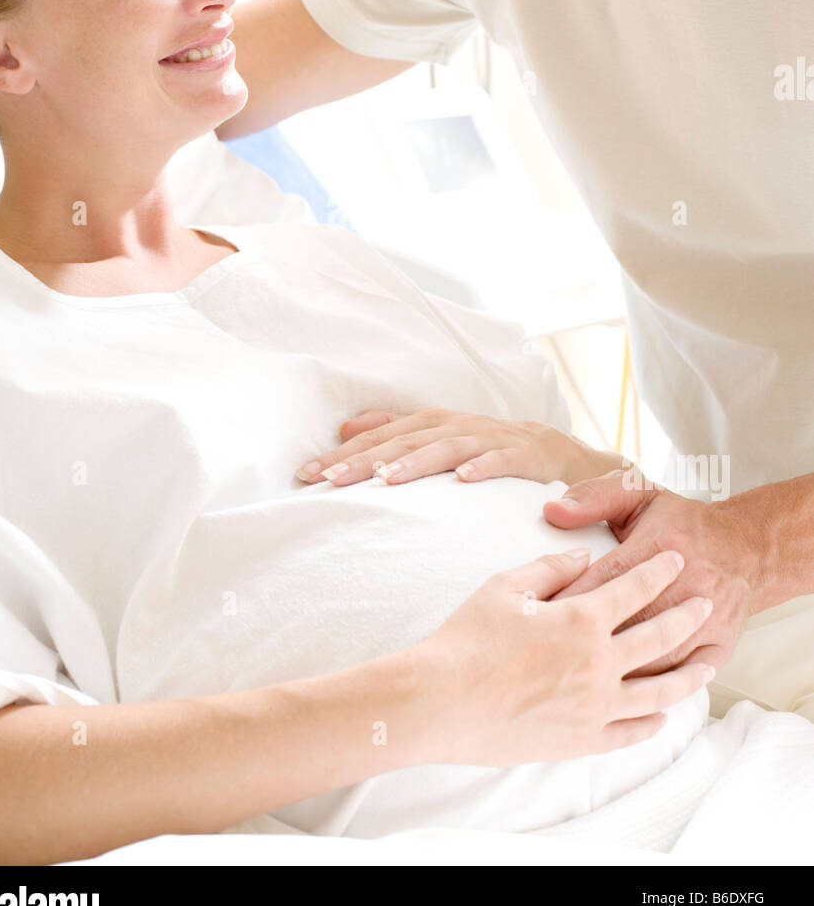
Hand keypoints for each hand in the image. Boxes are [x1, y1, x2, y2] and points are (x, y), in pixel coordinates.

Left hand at [295, 407, 622, 487]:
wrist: (596, 472)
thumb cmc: (516, 462)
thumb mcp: (458, 447)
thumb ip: (407, 437)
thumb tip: (345, 429)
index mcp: (452, 425)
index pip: (391, 432)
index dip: (350, 450)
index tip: (308, 475)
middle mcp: (475, 426)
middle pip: (412, 436)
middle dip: (368, 456)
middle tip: (327, 480)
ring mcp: (507, 439)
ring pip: (454, 444)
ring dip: (419, 459)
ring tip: (385, 479)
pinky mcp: (540, 457)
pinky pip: (511, 460)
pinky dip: (487, 466)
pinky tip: (464, 479)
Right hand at [417, 547, 714, 767]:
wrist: (439, 701)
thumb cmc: (466, 639)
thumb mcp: (505, 586)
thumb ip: (550, 568)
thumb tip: (584, 557)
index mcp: (581, 620)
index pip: (635, 587)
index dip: (659, 570)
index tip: (677, 559)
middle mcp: (599, 664)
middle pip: (661, 636)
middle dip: (689, 615)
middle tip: (707, 602)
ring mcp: (595, 707)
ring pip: (659, 691)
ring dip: (688, 675)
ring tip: (707, 665)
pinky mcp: (581, 740)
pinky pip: (631, 732)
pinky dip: (653, 723)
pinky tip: (663, 715)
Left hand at [542, 469, 762, 672]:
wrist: (746, 548)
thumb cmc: (681, 523)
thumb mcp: (637, 494)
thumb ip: (593, 498)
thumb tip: (553, 512)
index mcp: (660, 544)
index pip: (604, 580)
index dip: (567, 601)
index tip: (537, 616)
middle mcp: (687, 583)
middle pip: (627, 624)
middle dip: (583, 643)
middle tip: (545, 657)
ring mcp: (707, 619)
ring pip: (654, 658)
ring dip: (615, 674)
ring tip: (574, 684)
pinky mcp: (720, 645)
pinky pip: (681, 676)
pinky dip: (652, 688)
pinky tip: (621, 696)